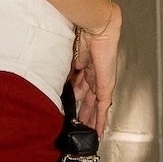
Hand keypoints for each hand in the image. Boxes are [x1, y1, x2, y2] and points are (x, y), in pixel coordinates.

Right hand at [69, 2, 120, 136]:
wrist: (97, 27)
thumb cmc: (82, 33)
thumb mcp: (67, 58)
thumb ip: (64, 73)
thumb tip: (56, 86)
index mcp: (84, 66)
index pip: (79, 88)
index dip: (75, 101)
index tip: (70, 111)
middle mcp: (94, 75)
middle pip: (88, 100)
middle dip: (83, 115)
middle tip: (80, 128)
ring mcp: (101, 82)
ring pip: (95, 107)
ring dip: (90, 121)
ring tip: (87, 134)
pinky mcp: (106, 86)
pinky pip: (103, 107)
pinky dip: (100, 120)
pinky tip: (98, 131)